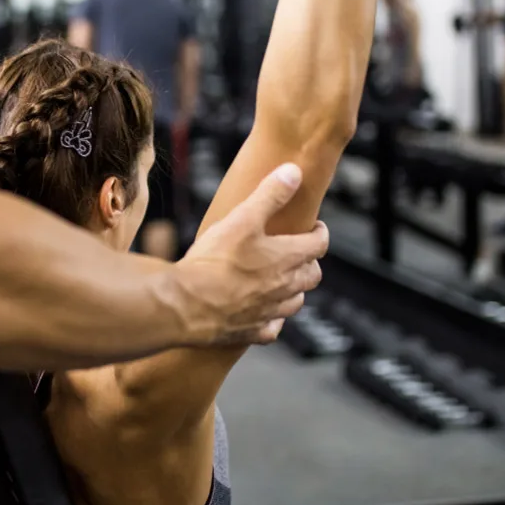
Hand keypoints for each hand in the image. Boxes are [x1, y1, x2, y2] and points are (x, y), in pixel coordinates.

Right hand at [170, 164, 327, 345]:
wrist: (185, 304)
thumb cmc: (213, 261)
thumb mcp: (242, 218)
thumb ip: (270, 194)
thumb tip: (293, 172)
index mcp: (287, 259)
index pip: (318, 245)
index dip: (320, 233)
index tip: (315, 227)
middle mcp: (284, 288)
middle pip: (312, 275)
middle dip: (309, 261)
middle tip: (299, 252)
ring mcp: (269, 312)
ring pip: (295, 302)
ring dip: (294, 290)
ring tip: (283, 280)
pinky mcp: (251, 332)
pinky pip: (272, 328)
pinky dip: (273, 319)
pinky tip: (265, 313)